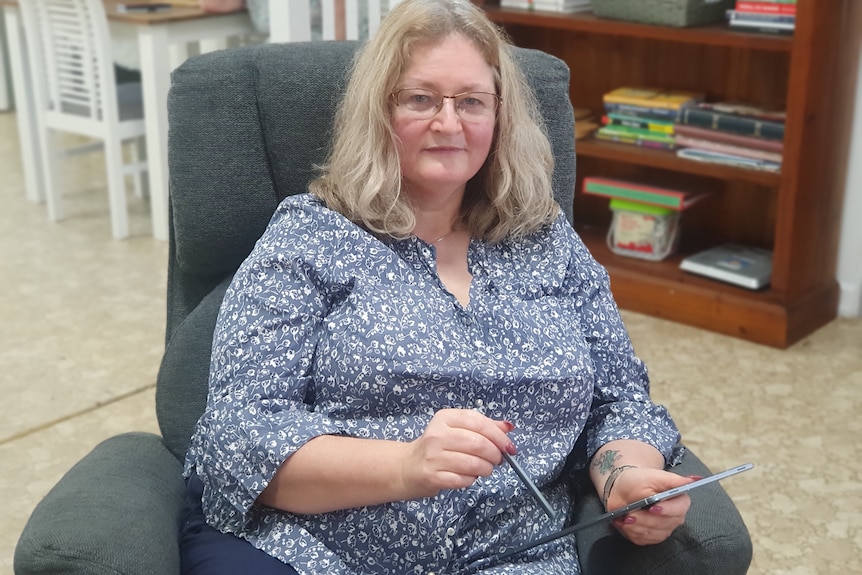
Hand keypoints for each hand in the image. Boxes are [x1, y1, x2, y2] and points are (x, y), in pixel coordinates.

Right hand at [400, 408, 514, 498]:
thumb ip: (483, 427)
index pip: (478, 422)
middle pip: (478, 444)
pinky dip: (472, 480)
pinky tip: (468, 476)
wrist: (407, 467)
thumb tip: (508, 427)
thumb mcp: (457, 430)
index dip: (498, 435)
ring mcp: (433, 456)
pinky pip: (463, 479)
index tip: (509, 446)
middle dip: (495, 454)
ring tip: (485, 469)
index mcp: (445, 418)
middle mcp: (437, 435)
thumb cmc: (437, 447)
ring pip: (473, 463)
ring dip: (486, 469)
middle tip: (498, 460)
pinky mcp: (432, 476)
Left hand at [607, 467, 693, 545]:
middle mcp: (674, 517)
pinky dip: (631, 532)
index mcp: (678, 500)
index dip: (667, 510)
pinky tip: (624, 523)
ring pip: (653, 534)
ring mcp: (663, 529)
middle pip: (665, 524)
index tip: (653, 508)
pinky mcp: (651, 537)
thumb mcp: (653, 476)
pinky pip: (643, 539)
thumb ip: (674, 480)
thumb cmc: (637, 480)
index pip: (679, 509)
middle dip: (645, 520)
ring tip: (625, 517)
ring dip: (637, 527)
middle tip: (631, 514)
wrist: (621, 489)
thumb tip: (694, 479)